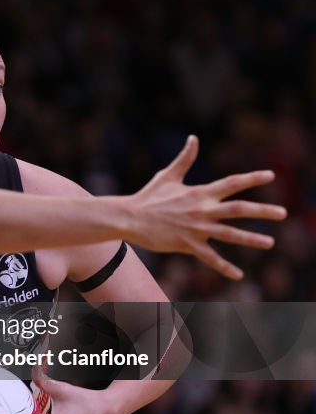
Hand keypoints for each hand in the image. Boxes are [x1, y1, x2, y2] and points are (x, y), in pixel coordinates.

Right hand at [127, 135, 286, 279]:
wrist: (129, 218)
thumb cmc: (148, 196)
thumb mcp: (168, 175)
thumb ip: (185, 158)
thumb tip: (193, 138)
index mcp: (199, 193)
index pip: (231, 183)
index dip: (251, 178)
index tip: (271, 176)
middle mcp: (202, 210)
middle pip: (238, 209)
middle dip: (262, 211)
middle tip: (283, 213)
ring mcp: (196, 229)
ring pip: (229, 234)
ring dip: (251, 239)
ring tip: (270, 243)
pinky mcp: (187, 244)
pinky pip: (210, 258)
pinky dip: (224, 267)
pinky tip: (239, 275)